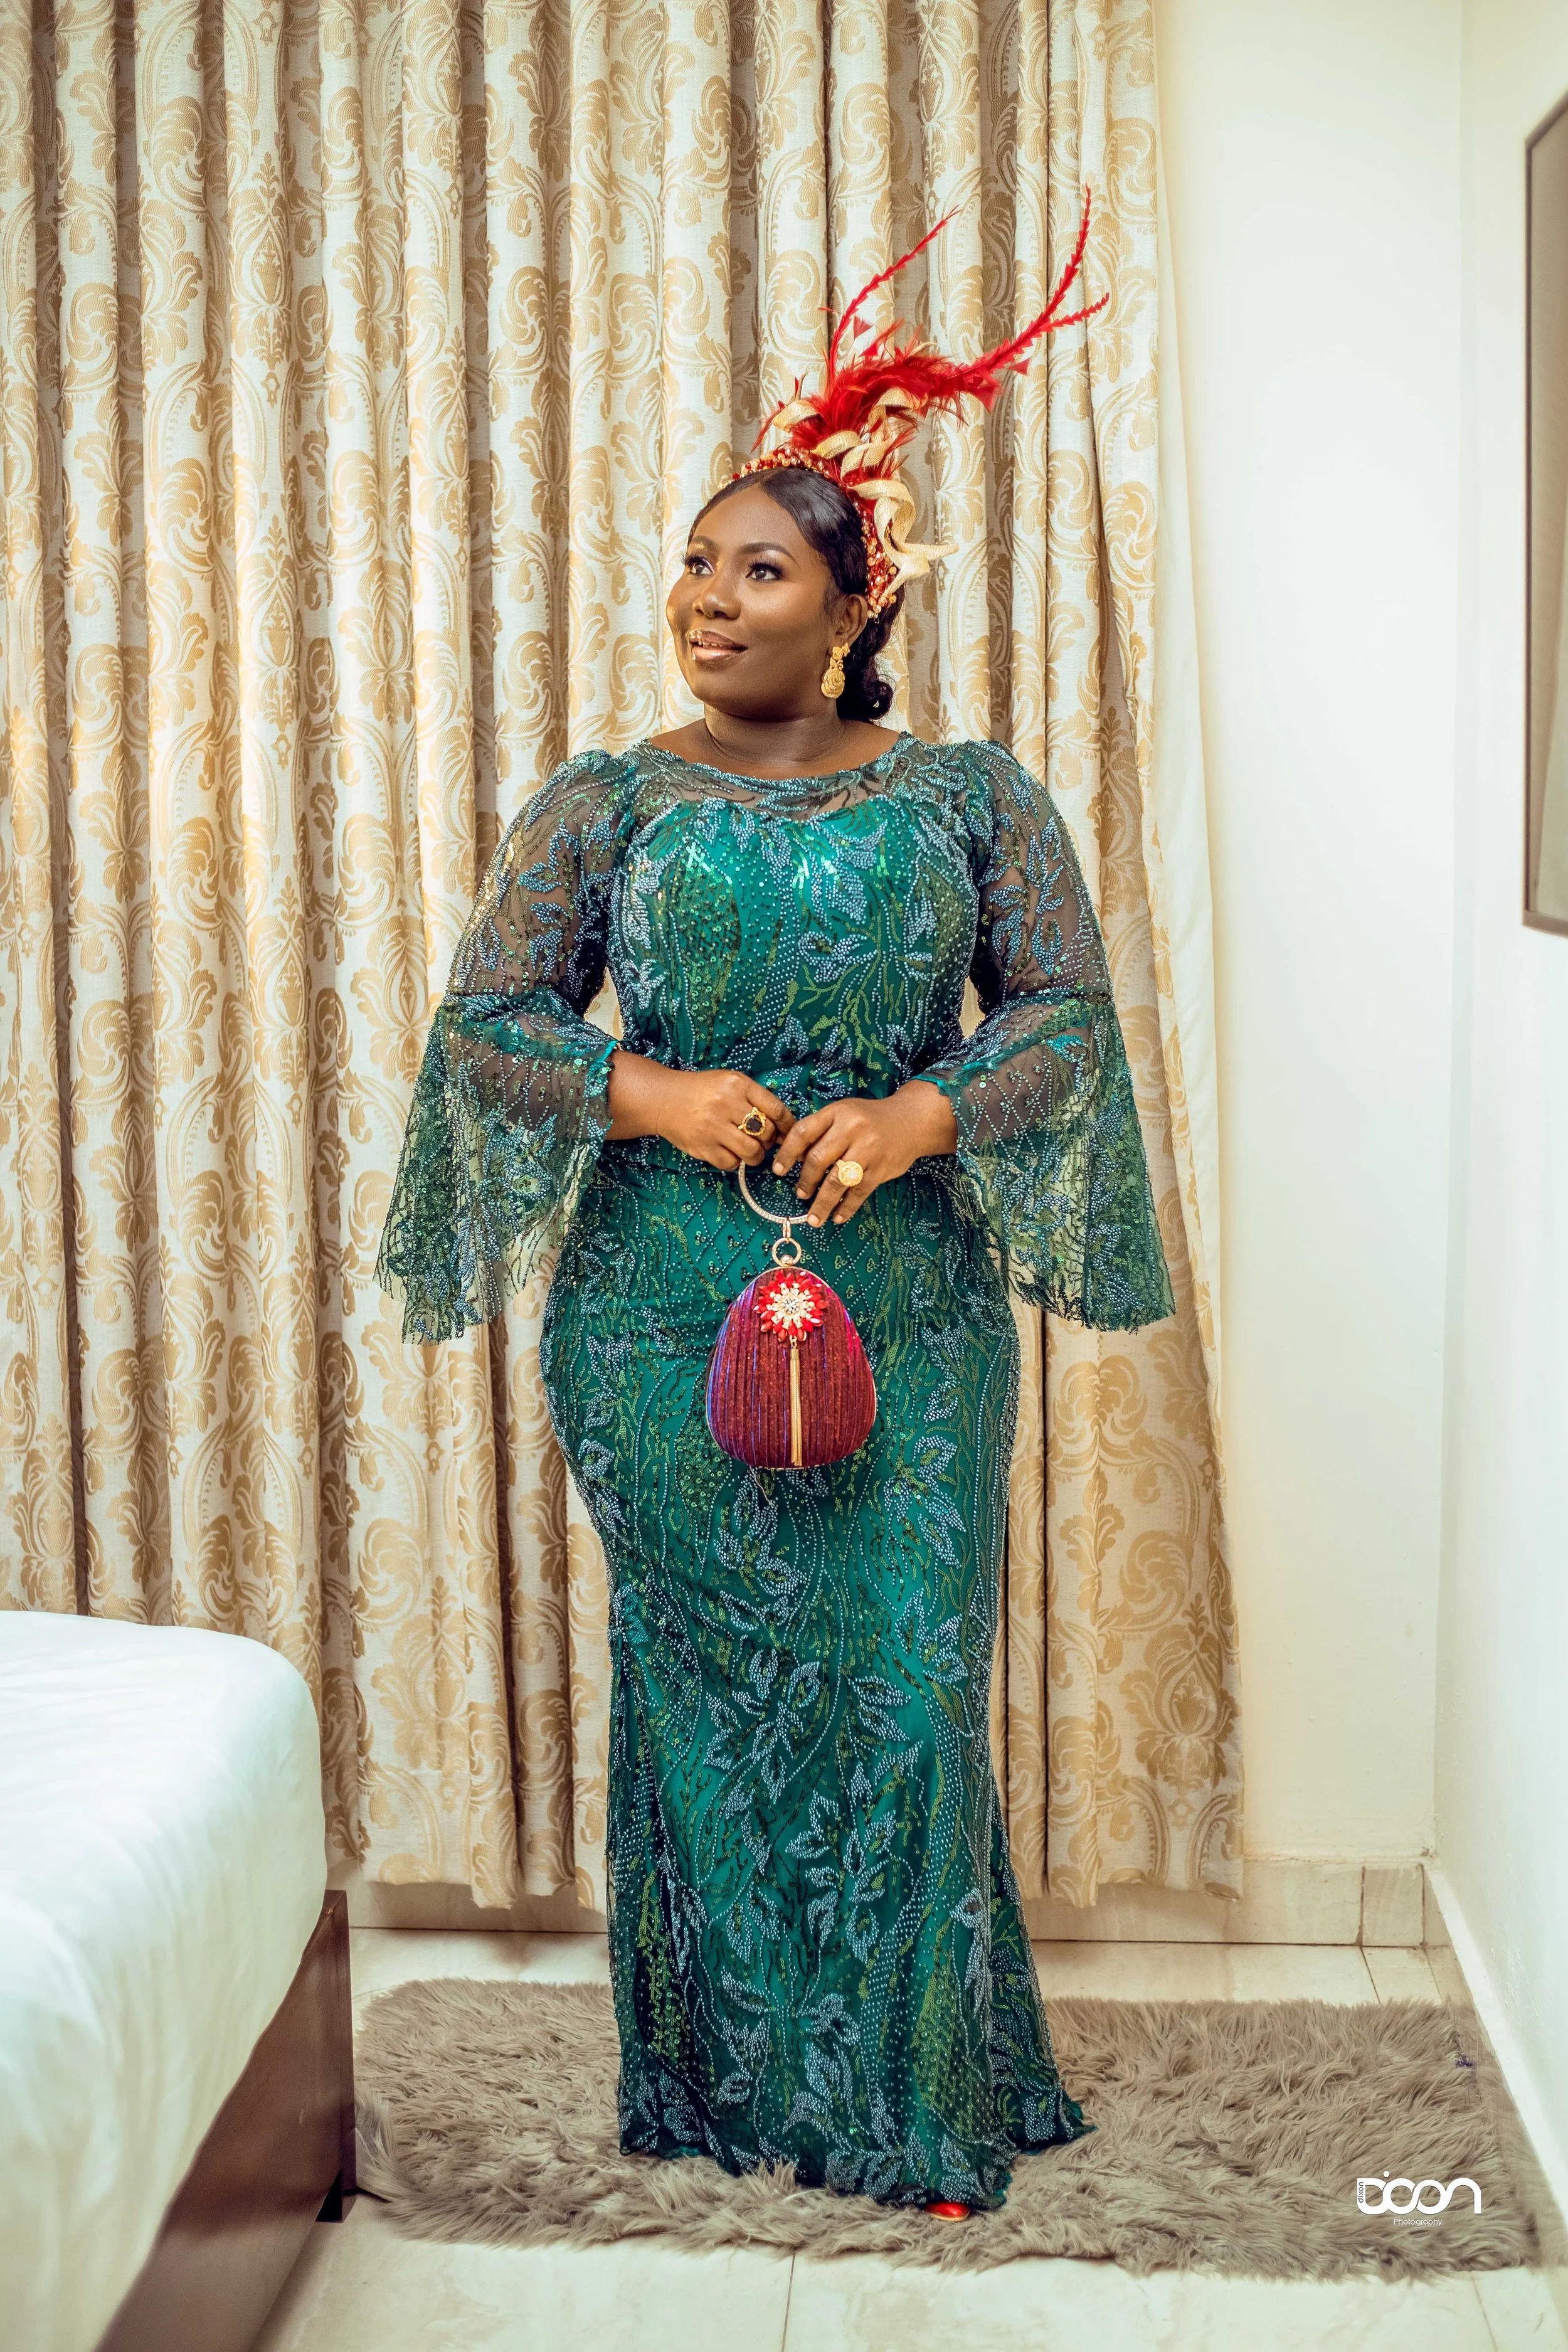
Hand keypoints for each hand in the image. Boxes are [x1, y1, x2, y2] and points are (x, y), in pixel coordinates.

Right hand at [607, 1052, 794, 1170]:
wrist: (664, 1099)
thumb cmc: (703, 1091)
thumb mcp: (730, 1083)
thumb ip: (756, 1100)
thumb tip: (784, 1128)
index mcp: (737, 1084)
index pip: (775, 1109)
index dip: (787, 1125)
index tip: (787, 1132)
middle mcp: (725, 1104)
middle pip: (766, 1132)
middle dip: (769, 1141)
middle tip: (761, 1140)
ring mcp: (713, 1127)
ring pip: (752, 1152)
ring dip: (755, 1155)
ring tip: (749, 1149)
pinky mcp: (702, 1147)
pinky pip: (731, 1163)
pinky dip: (734, 1161)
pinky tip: (728, 1151)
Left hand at [770, 1080, 956, 1225]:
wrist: (911, 1121)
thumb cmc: (869, 1119)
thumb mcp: (843, 1113)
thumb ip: (820, 1131)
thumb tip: (793, 1159)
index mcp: (837, 1113)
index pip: (803, 1132)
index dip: (787, 1153)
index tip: (778, 1170)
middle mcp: (852, 1130)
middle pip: (818, 1159)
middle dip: (805, 1181)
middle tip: (799, 1194)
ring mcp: (868, 1150)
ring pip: (837, 1181)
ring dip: (822, 1203)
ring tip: (814, 1218)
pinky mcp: (881, 1169)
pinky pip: (858, 1193)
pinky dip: (846, 1208)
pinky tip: (837, 1217)